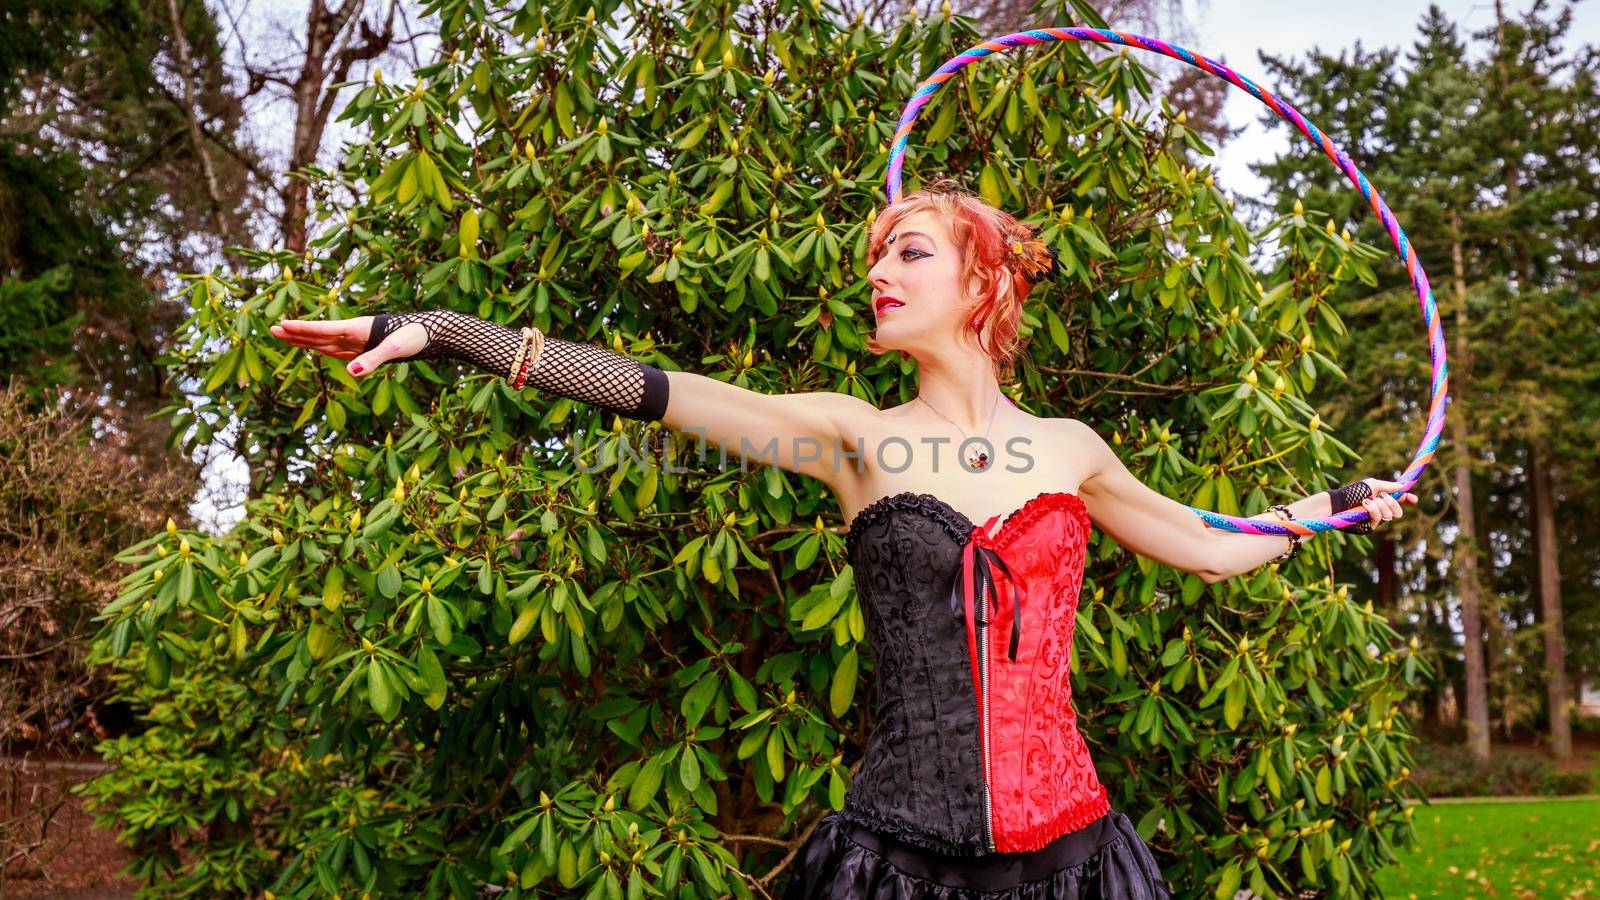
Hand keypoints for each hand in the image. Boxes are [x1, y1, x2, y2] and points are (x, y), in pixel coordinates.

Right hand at [268, 316, 426, 377]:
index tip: (281, 326)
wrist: (435, 331)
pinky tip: (316, 347)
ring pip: (327, 340)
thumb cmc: (417, 336)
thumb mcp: (395, 349)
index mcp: (359, 330)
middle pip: (320, 334)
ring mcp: (360, 340)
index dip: (302, 329)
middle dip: (297, 333)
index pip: (324, 330)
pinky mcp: (367, 347)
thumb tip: (351, 373)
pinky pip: (340, 348)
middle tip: (272, 329)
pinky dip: (324, 347)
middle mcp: (356, 333)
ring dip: (307, 339)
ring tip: (285, 335)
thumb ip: (373, 360)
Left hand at [1356, 477, 1417, 528]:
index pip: (1399, 502)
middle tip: (1381, 496)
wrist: (1338, 502)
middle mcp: (1380, 511)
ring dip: (1380, 505)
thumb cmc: (1353, 492)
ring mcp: (1375, 521)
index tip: (1414, 499)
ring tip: (1367, 500)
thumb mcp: (1372, 485)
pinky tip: (1364, 504)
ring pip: (1390, 515)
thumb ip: (1388, 486)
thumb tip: (1405, 485)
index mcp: (1382, 500)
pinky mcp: (1369, 528)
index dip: (1408, 500)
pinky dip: (1373, 509)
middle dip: (1392, 502)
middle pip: (1398, 512)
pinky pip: (1379, 518)